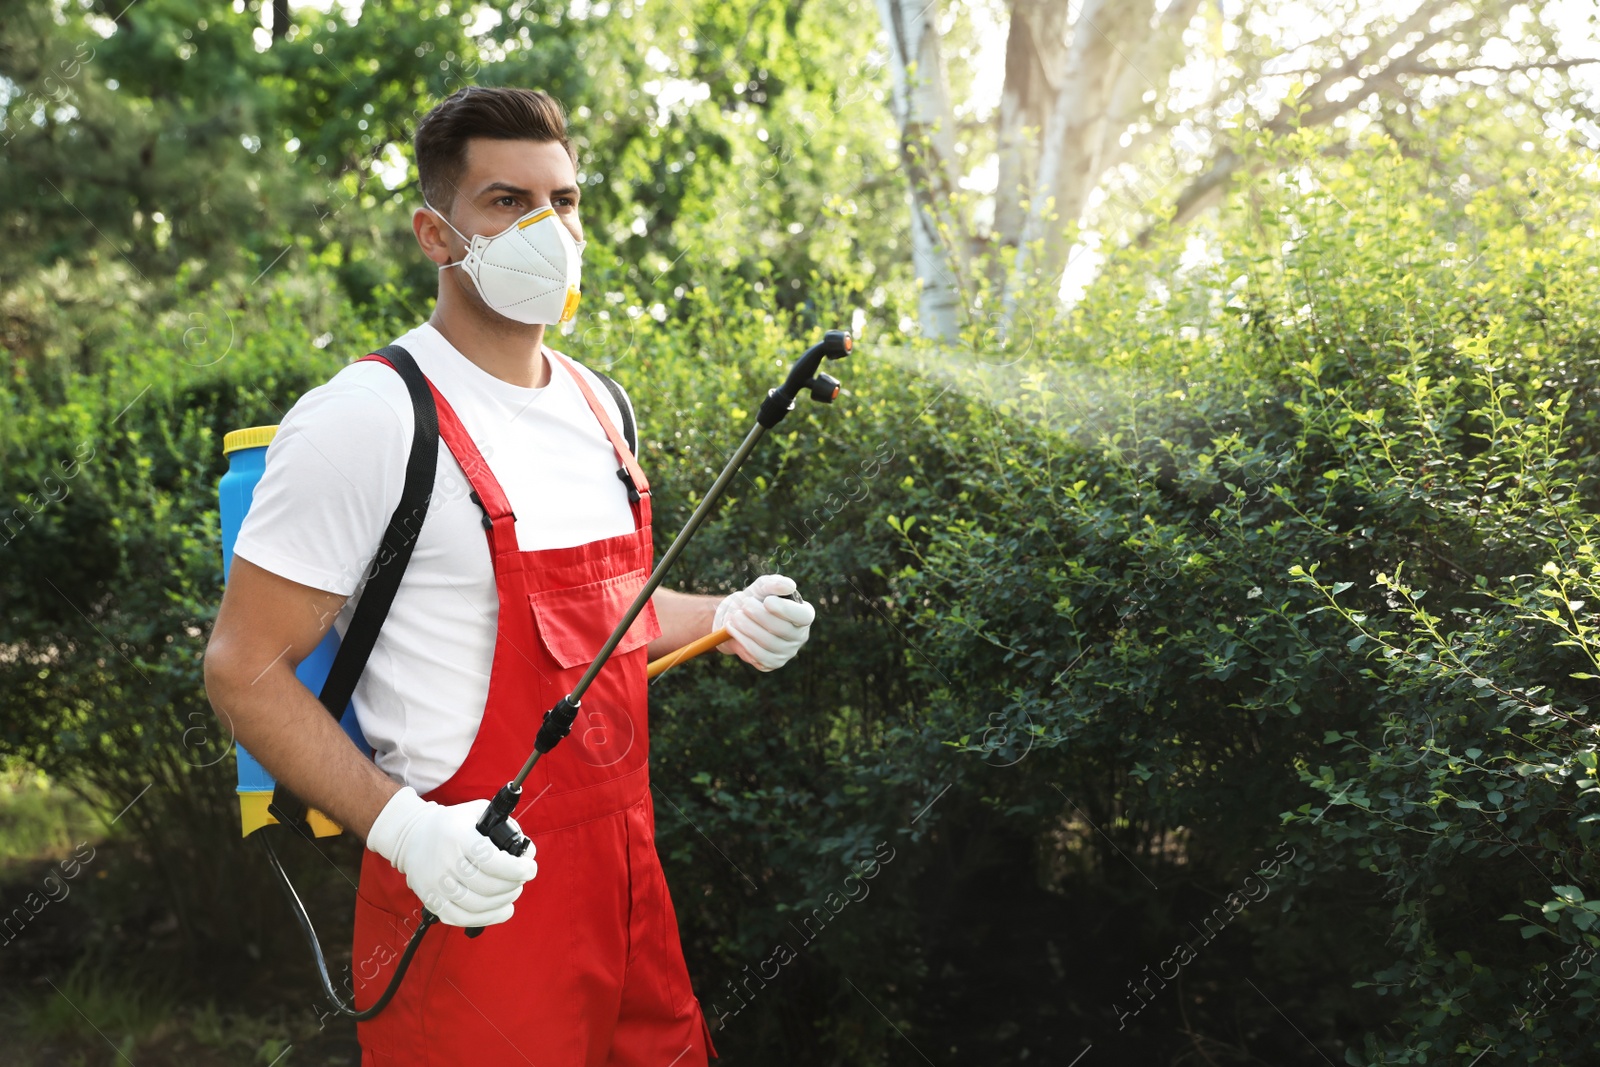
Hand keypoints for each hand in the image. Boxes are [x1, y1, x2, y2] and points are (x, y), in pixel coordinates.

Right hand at [365, 786, 538, 927]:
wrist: (411, 836)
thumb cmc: (451, 824)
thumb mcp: (476, 812)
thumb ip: (504, 825)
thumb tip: (526, 851)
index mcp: (457, 836)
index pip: (491, 860)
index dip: (516, 868)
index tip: (530, 868)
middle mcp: (444, 861)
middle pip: (487, 886)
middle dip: (513, 885)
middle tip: (521, 879)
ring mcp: (435, 884)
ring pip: (477, 905)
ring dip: (503, 902)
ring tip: (512, 892)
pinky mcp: (430, 900)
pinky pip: (461, 919)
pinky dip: (486, 919)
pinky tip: (501, 910)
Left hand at [713, 574, 815, 671]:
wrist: (737, 617)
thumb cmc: (755, 600)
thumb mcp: (763, 586)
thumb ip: (775, 583)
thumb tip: (789, 586)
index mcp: (804, 616)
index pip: (803, 616)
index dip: (786, 610)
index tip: (767, 601)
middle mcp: (799, 636)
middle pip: (782, 629)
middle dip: (759, 616)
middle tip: (744, 605)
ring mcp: (787, 652)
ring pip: (768, 643)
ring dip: (748, 628)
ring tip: (735, 616)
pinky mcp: (772, 663)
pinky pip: (758, 656)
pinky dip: (743, 641)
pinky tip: (732, 629)